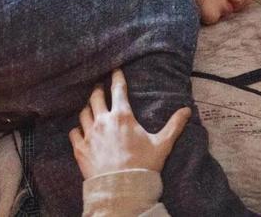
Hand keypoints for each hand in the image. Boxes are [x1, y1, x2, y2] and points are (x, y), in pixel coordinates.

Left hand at [69, 69, 191, 178]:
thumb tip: (187, 110)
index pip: (118, 89)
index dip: (116, 77)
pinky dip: (77, 128)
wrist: (122, 189)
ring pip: (83, 113)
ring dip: (87, 108)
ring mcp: (89, 134)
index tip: (115, 70)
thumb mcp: (162, 144)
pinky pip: (73, 132)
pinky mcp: (79, 149)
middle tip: (99, 86)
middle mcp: (103, 121)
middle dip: (98, 89)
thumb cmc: (143, 165)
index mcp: (122, 116)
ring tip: (91, 107)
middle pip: (95, 97)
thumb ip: (174, 125)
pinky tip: (80, 130)